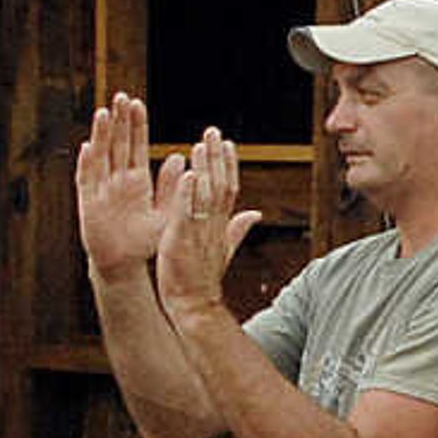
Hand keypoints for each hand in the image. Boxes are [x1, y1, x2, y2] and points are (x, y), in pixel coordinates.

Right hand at [74, 92, 183, 281]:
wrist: (125, 265)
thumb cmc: (145, 241)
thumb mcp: (164, 213)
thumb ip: (171, 188)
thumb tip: (179, 158)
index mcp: (137, 180)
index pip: (136, 146)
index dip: (136, 125)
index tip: (137, 103)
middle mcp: (117, 180)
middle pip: (117, 144)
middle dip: (119, 121)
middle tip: (120, 96)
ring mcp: (102, 190)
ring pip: (101, 157)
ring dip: (102, 135)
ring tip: (104, 113)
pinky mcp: (89, 204)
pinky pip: (87, 181)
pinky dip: (87, 165)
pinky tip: (87, 148)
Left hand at [153, 125, 263, 319]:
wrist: (194, 305)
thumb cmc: (202, 279)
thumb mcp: (224, 249)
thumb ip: (239, 228)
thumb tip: (256, 213)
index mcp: (221, 225)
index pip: (229, 188)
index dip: (229, 164)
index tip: (227, 143)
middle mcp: (214, 224)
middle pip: (220, 184)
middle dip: (217, 157)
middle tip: (212, 131)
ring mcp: (199, 231)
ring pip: (206, 194)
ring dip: (205, 168)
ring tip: (200, 144)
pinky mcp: (182, 239)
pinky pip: (188, 212)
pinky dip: (189, 193)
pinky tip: (189, 174)